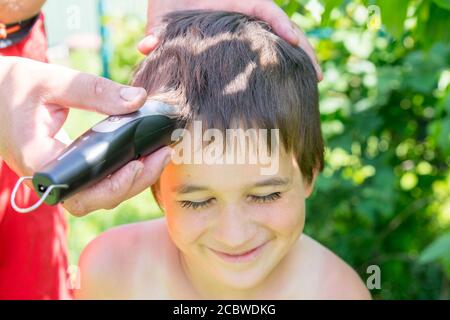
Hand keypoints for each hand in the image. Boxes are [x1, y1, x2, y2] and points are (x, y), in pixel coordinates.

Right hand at [0, 57, 171, 215]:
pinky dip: (124, 171)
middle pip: (97, 199)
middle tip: (163, 155)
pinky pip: (100, 181)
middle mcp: (51, 178)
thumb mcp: (52, 82)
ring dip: (135, 179)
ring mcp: (61, 177)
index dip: (111, 186)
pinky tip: (145, 153)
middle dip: (134, 183)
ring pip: (102, 194)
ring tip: (161, 154)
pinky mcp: (70, 170)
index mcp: (39, 161)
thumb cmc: (15, 87)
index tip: (137, 163)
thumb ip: (94, 91)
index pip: (79, 192)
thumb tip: (138, 99)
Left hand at [139, 0, 321, 79]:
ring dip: (298, 59)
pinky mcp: (242, 47)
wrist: (173, 0)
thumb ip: (158, 30)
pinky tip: (289, 84)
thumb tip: (147, 47)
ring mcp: (247, 31)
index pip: (265, 10)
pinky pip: (266, 54)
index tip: (293, 42)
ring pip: (280, 41)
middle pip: (283, 29)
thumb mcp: (166, 15)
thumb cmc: (171, 2)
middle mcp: (246, 19)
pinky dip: (278, 67)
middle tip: (317, 76)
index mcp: (233, 6)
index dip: (281, 25)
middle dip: (302, 50)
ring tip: (313, 82)